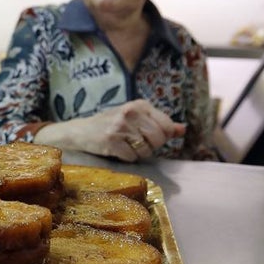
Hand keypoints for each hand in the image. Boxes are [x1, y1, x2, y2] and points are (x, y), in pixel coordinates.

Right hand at [34, 100, 184, 161]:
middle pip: (158, 139)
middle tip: (136, 142)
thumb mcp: (137, 118)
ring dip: (137, 153)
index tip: (149, 136)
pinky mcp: (111, 141)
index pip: (167, 126)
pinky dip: (126, 158)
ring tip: (125, 145)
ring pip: (146, 150)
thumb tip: (183, 129)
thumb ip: (161, 123)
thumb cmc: (112, 124)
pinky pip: (131, 157)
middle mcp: (131, 112)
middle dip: (150, 146)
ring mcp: (120, 126)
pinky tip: (117, 150)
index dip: (161, 137)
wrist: (81, 131)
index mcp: (140, 105)